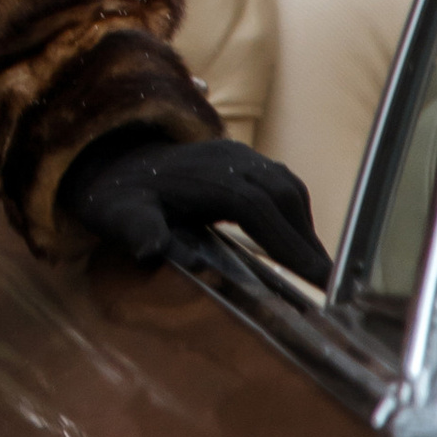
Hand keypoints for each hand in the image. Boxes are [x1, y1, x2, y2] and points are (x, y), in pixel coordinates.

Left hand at [61, 133, 330, 291]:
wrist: (111, 161)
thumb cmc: (115, 197)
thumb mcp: (116, 215)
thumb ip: (136, 230)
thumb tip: (150, 251)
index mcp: (201, 176)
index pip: (256, 207)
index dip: (288, 240)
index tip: (315, 276)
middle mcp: (225, 158)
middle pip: (280, 193)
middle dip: (305, 238)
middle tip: (326, 282)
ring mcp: (234, 153)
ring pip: (284, 184)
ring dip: (302, 224)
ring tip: (316, 269)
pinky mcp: (238, 157)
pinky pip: (277, 180)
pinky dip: (293, 210)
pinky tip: (295, 241)